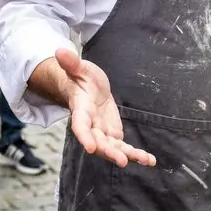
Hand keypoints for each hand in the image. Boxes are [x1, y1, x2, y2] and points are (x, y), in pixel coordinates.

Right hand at [55, 47, 155, 168]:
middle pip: (98, 142)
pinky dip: (136, 154)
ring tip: (145, 160)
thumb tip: (59, 50)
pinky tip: (150, 160)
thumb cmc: (82, 77)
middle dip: (109, 152)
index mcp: (81, 110)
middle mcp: (91, 125)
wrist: (88, 88)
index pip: (80, 126)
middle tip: (121, 160)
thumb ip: (71, 63)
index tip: (89, 148)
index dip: (84, 136)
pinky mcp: (113, 134)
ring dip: (128, 155)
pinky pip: (124, 147)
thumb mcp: (79, 68)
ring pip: (113, 148)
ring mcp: (102, 132)